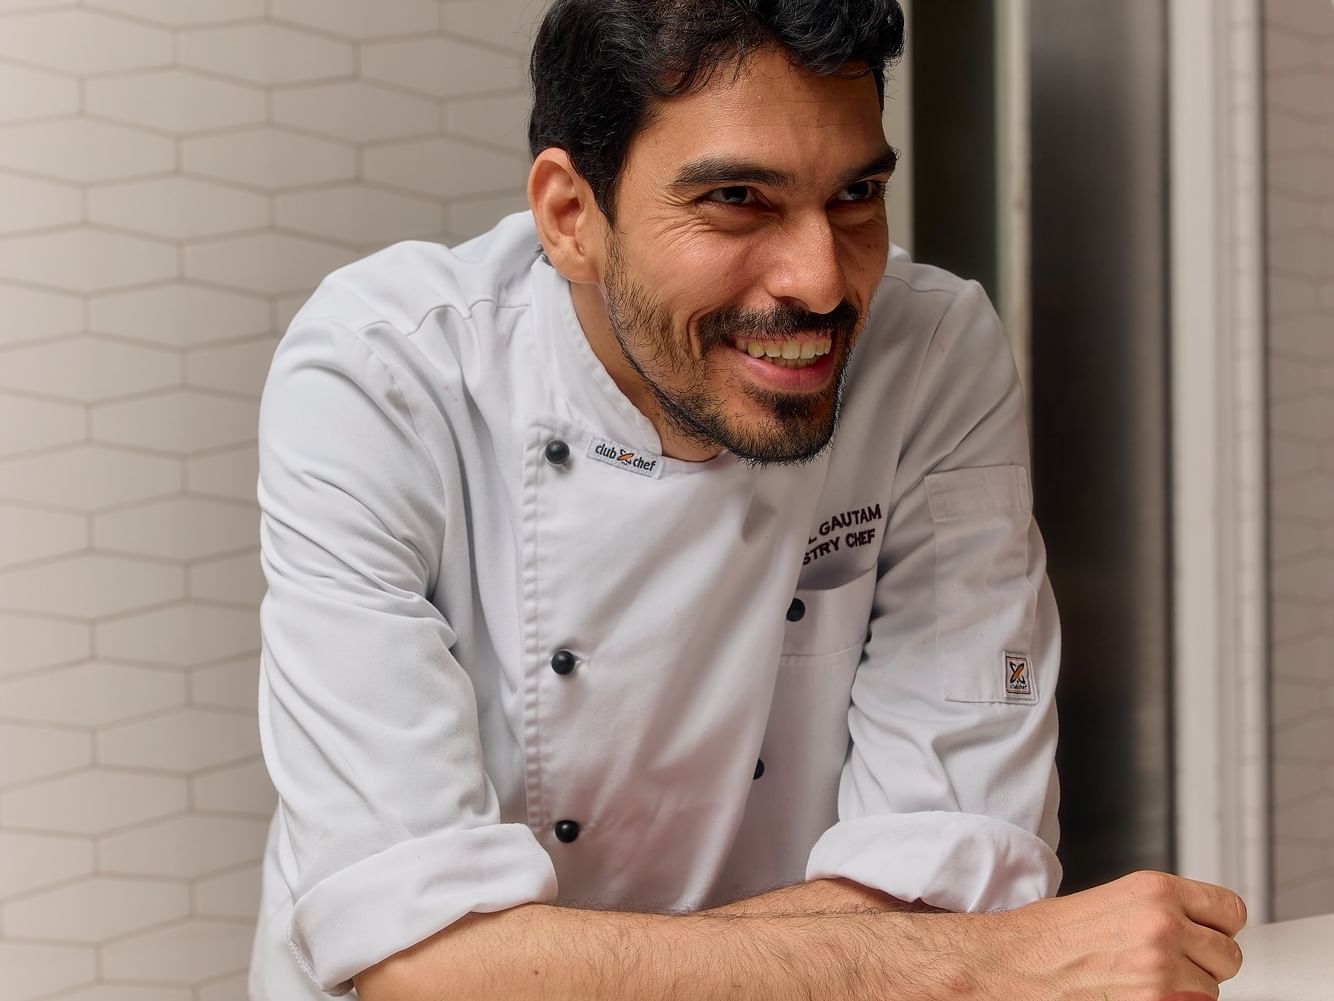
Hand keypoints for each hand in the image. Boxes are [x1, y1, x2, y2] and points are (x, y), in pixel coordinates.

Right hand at [968, 871, 1245, 1000]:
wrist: (1013, 965)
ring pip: (1211, 991)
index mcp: (1154, 891)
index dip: (1218, 926)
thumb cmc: (1048, 936)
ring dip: (1186, 991)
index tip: (1207, 933)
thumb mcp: (1111, 900)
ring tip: (1142, 980)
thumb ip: (1160, 909)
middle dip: (1203, 962)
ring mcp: (1162, 972)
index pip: (1231, 911)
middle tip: (1167, 962)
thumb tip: (1199, 927)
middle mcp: (1164, 927)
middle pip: (1228, 955)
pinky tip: (1137, 996)